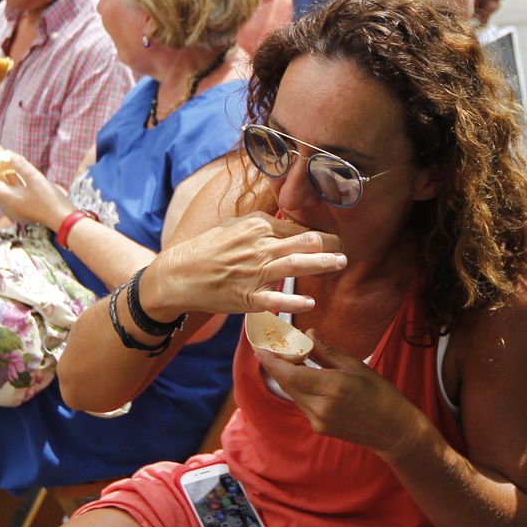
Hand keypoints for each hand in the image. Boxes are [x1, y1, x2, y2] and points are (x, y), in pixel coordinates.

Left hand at [0, 147, 66, 227]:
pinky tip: (17, 174)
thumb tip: (7, 154)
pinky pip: (13, 193)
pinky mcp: (25, 208)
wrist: (63, 219)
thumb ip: (20, 165)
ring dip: (4, 177)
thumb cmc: (50, 199)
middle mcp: (10, 206)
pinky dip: (12, 183)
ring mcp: (17, 208)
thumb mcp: (35, 178)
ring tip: (3, 164)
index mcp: (10, 200)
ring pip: (6, 190)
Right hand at [147, 213, 346, 317]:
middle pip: (302, 242)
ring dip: (320, 264)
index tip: (331, 242)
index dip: (318, 235)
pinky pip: (273, 299)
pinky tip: (309, 302)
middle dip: (328, 245)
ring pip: (293, 265)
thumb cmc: (208, 249)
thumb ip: (262, 225)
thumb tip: (289, 224)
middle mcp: (258, 246)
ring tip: (341, 263)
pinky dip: (292, 301)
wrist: (180, 274)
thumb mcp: (235, 226)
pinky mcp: (246, 297)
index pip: (296, 229)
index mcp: (257, 226)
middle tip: (345, 249)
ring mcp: (253, 272)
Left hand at [255, 334, 421, 453]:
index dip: (271, 362)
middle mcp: (320, 407)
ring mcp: (318, 421)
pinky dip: (300, 389)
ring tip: (287, 360)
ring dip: (288, 378)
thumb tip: (308, 334)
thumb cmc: (381, 395)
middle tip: (270, 350)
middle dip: (277, 367)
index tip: (260, 349)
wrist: (393, 430)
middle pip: (287, 384)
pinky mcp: (319, 428)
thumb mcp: (355, 367)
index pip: (290, 374)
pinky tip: (305, 378)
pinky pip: (303, 404)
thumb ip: (327, 352)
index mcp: (331, 387)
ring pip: (293, 394)